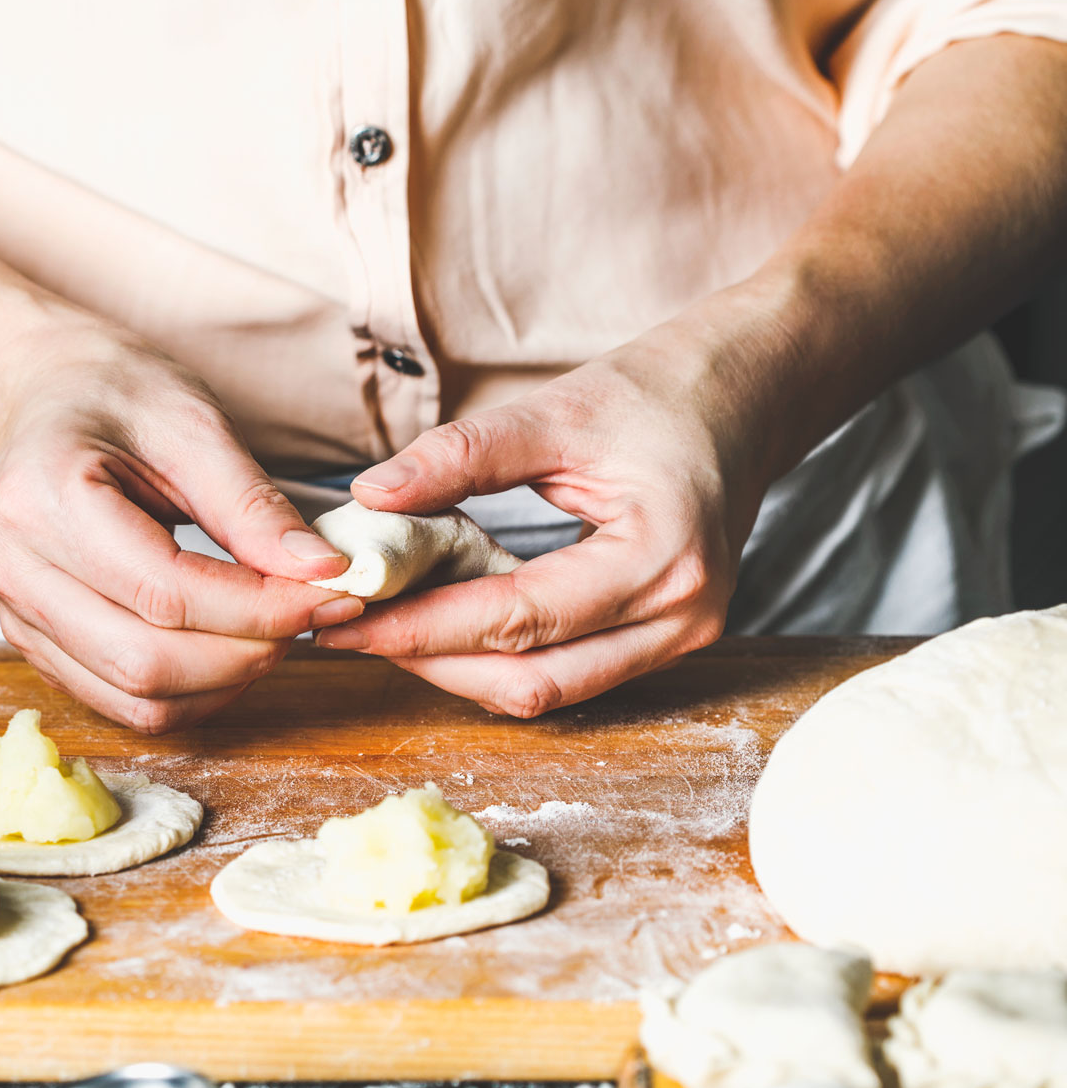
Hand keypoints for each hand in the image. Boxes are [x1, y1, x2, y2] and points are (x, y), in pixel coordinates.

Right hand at [0, 325, 361, 732]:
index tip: (335, 592)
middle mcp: (13, 570)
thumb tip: (324, 573)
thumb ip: (252, 504)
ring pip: (138, 699)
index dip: (260, 608)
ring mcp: (16, 616)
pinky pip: (123, 703)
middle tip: (315, 610)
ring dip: (226, 680)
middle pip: (147, 661)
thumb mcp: (191, 422)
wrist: (44, 397)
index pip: (164, 593)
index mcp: (43, 500)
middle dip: (250, 650)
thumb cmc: (115, 395)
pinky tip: (231, 645)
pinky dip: (194, 691)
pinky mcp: (35, 645)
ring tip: (275, 625)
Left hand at [313, 311, 780, 715]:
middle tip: (344, 631)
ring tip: (380, 628)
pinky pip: (565, 674)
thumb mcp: (557, 409)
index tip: (343, 616)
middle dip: (428, 661)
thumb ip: (461, 456)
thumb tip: (370, 497)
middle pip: (531, 680)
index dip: (421, 626)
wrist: (743, 399)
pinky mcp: (660, 641)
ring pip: (545, 691)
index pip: (519, 618)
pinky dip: (494, 657)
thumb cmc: (659, 395)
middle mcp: (680, 618)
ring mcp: (679, 639)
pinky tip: (437, 624)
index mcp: (662, 558)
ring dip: (456, 669)